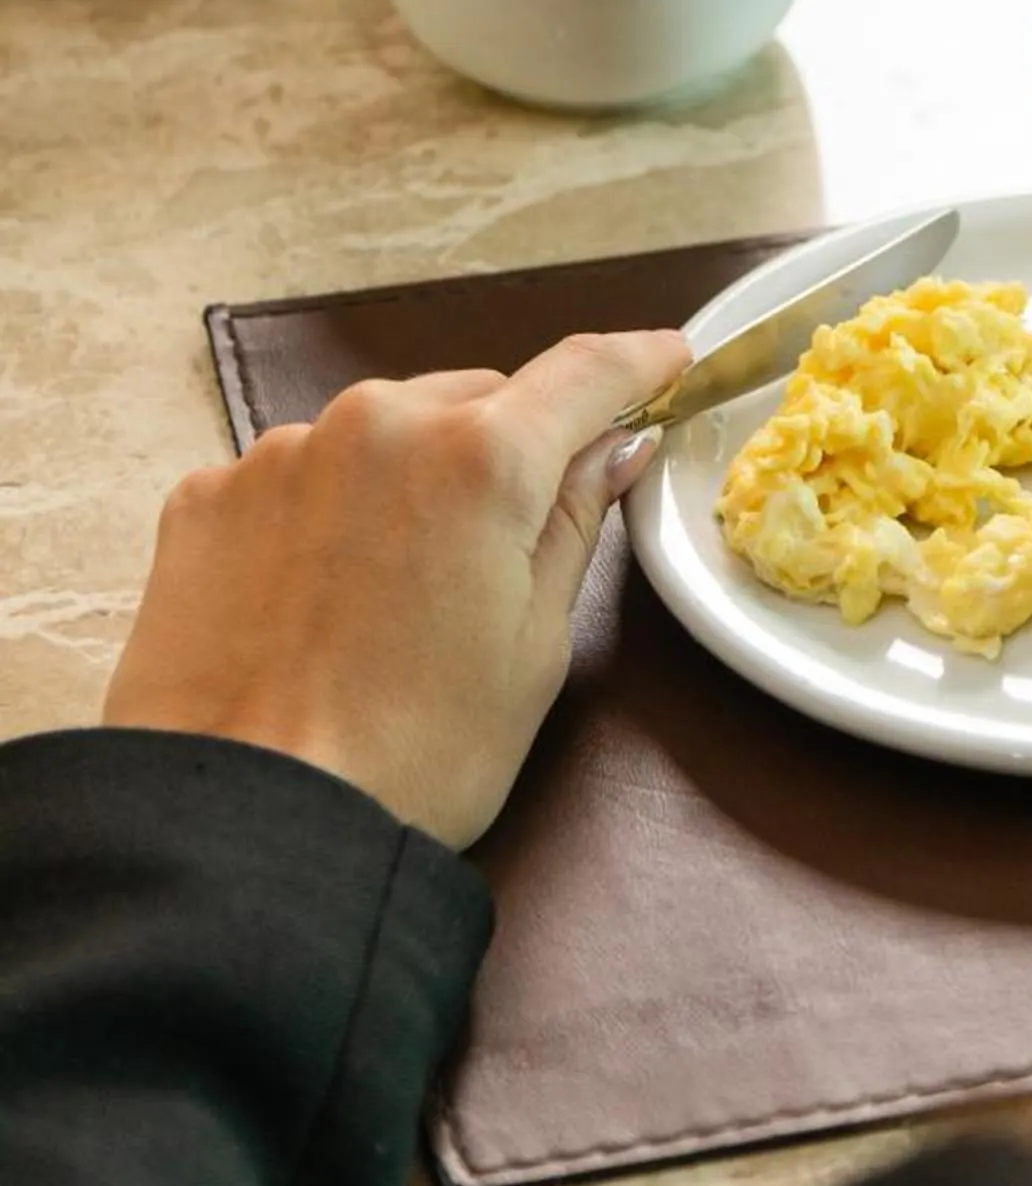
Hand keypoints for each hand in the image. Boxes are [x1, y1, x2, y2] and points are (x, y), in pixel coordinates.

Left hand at [104, 330, 688, 849]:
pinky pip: (300, 475)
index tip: (668, 359)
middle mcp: (377, 425)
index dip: (639, 361)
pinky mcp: (209, 498)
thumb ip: (572, 526)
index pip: (584, 373)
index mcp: (480, 459)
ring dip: (414, 477)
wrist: (247, 825)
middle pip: (478, 399)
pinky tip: (326, 597)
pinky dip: (328, 512)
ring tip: (407, 585)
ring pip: (384, 431)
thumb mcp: (534, 647)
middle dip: (512, 445)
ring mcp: (281, 455)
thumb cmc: (412, 756)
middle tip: (519, 531)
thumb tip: (609, 452)